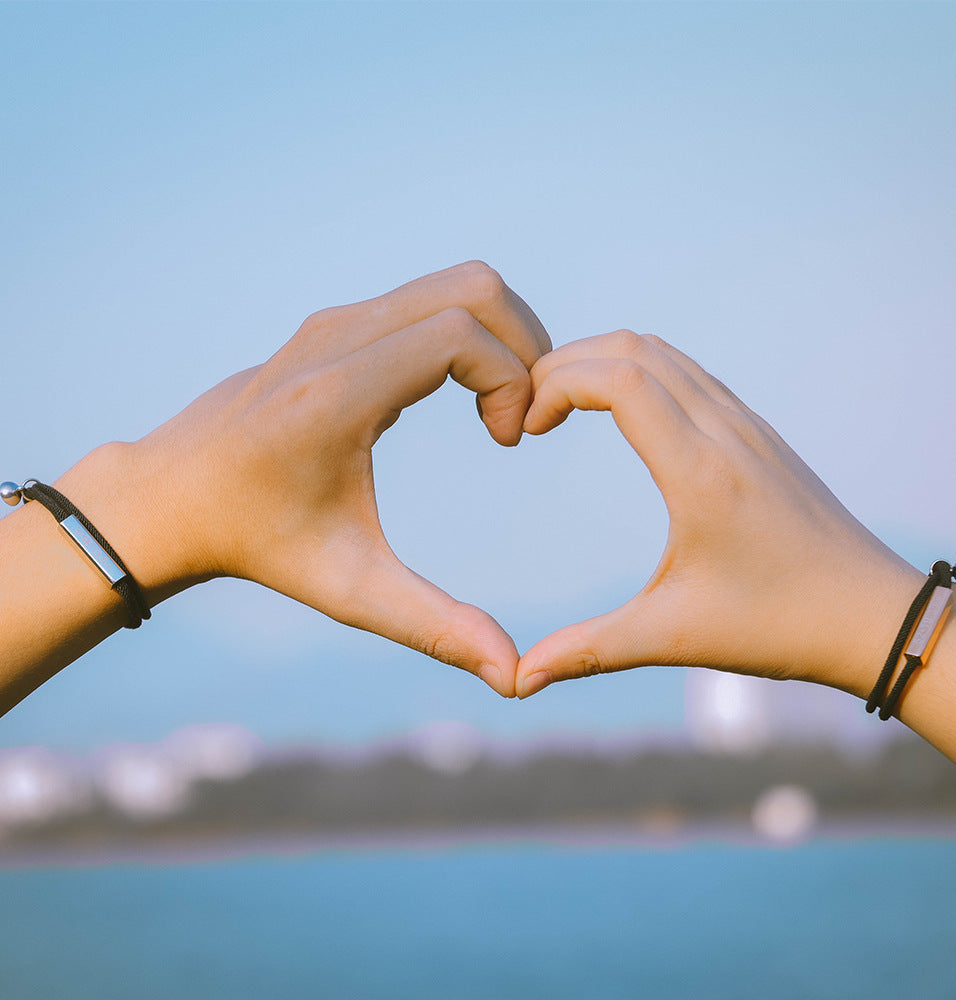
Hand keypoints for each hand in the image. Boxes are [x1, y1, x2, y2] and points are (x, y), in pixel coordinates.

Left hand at [76, 261, 548, 697]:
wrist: (173, 495)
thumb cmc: (259, 544)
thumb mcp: (349, 589)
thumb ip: (433, 627)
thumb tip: (511, 676)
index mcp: (340, 394)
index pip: (462, 335)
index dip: (513, 381)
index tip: (507, 442)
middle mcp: (337, 338)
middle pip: (474, 287)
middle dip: (525, 345)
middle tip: (521, 416)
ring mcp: (334, 322)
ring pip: (456, 285)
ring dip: (501, 338)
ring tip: (500, 410)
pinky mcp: (336, 323)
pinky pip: (428, 300)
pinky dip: (469, 334)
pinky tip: (464, 396)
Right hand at [515, 331, 924, 699]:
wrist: (874, 616)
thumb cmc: (780, 626)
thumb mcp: (674, 637)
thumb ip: (589, 650)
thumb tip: (521, 677)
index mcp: (701, 472)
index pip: (619, 378)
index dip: (557, 385)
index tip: (528, 429)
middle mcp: (726, 432)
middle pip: (634, 348)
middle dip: (568, 364)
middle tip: (531, 411)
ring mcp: (747, 426)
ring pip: (664, 353)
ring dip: (604, 362)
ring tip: (562, 406)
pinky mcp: (758, 434)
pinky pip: (690, 374)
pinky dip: (640, 372)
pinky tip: (620, 414)